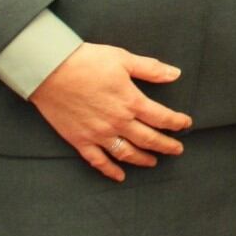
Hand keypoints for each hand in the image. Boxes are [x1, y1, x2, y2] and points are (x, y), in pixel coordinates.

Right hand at [28, 42, 192, 181]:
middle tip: (177, 150)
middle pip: (149, 139)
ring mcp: (98, 134)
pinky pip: (98, 161)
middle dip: (166, 145)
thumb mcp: (123, 59)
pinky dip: (110, 171)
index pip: (162, 117)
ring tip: (153, 162)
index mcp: (131, 101)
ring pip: (127, 153)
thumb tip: (175, 74)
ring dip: (143, 159)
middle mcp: (118, 122)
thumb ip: (151, 69)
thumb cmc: (87, 61)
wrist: (49, 71)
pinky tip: (120, 176)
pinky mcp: (80, 140)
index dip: (177, 123)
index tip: (186, 124)